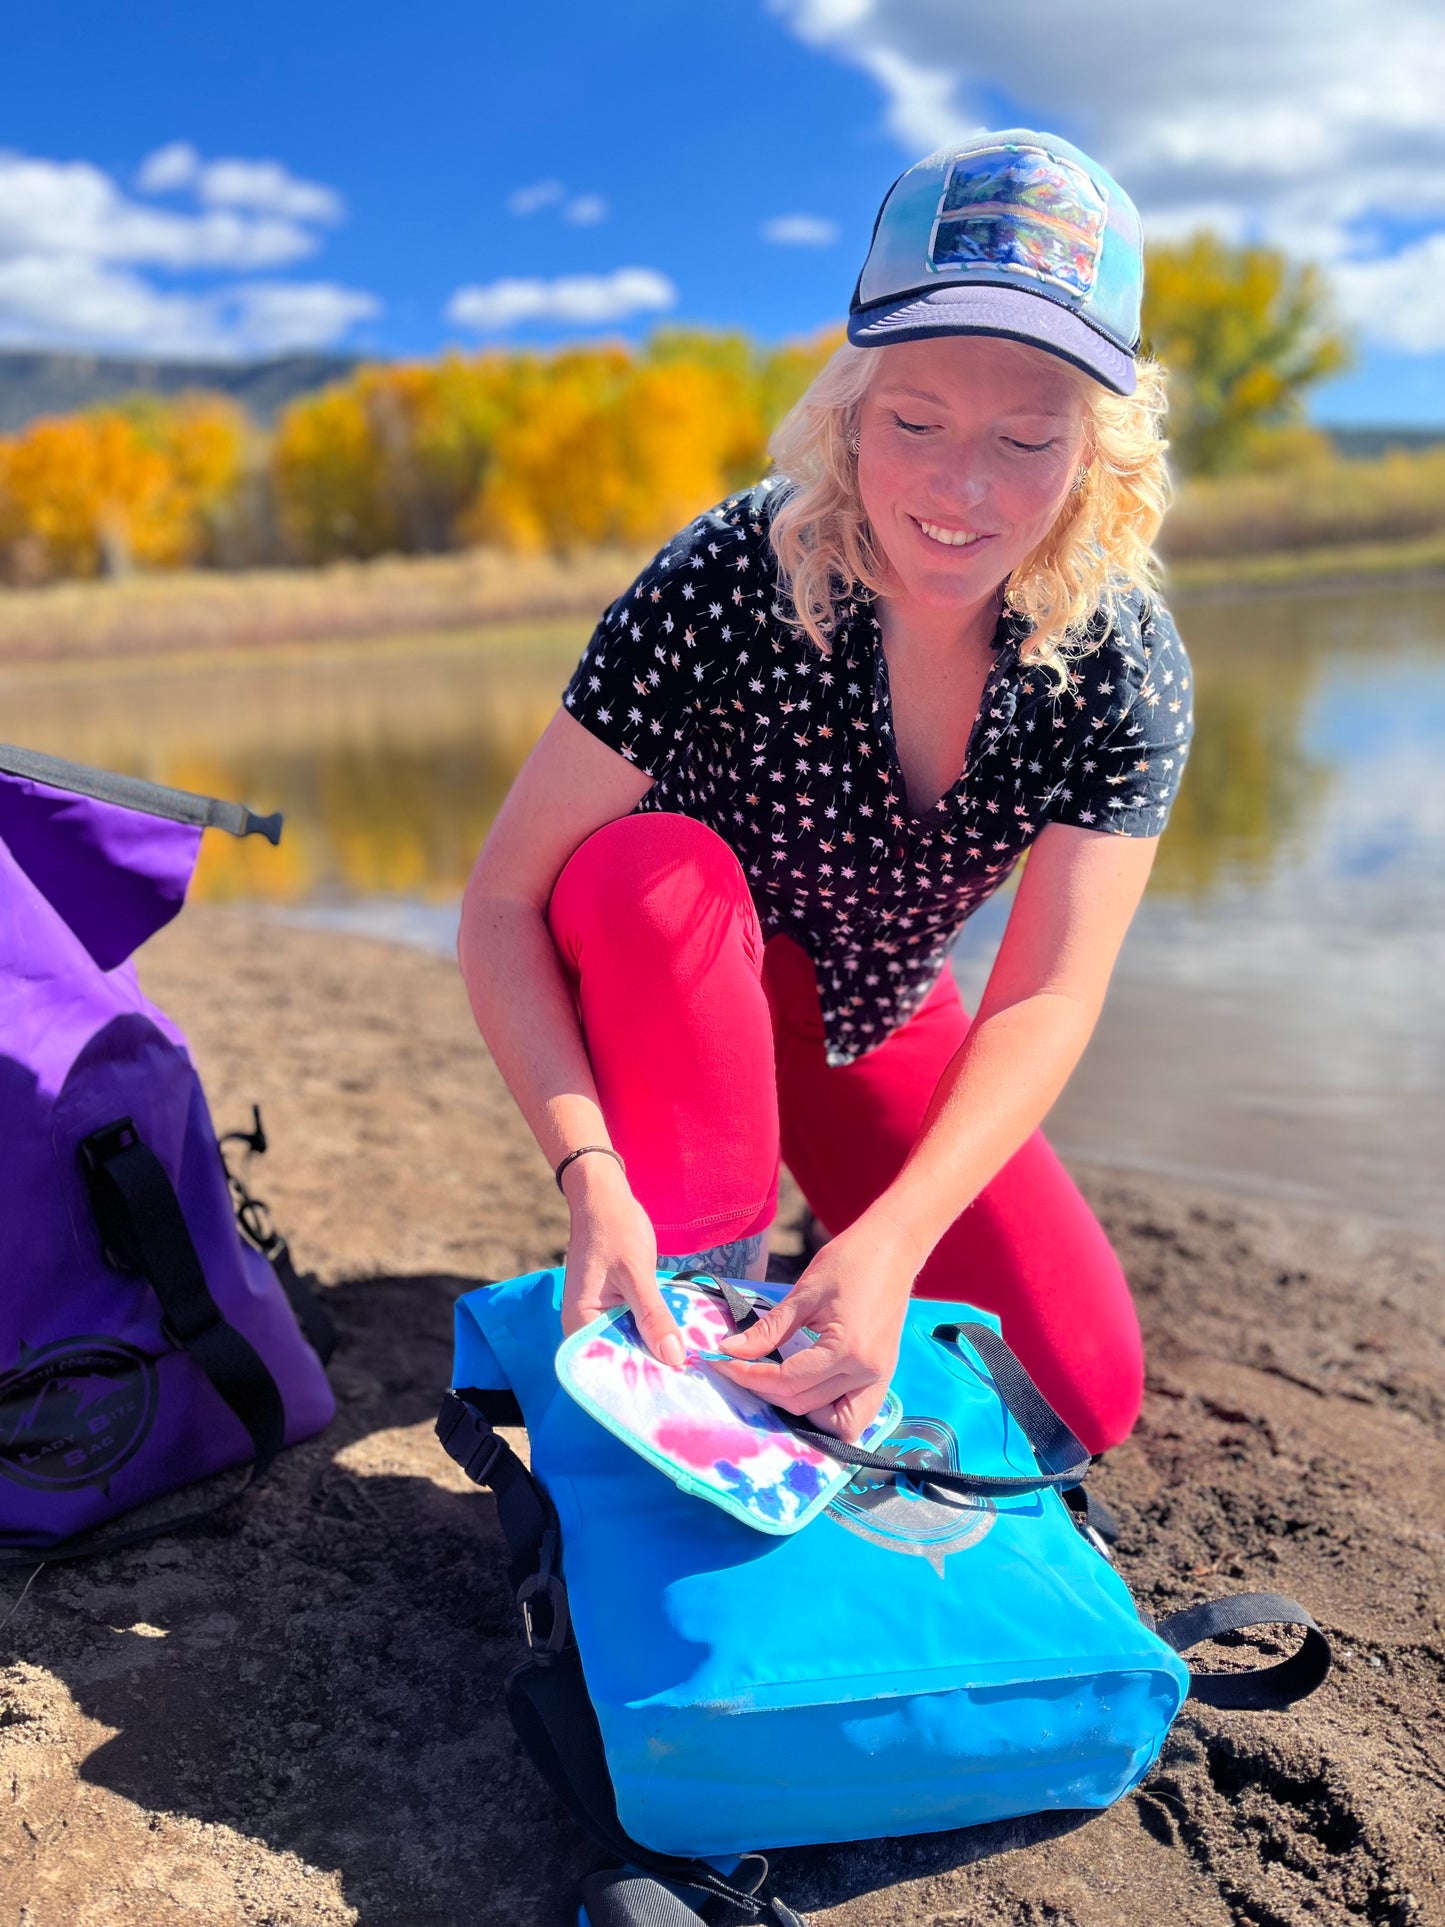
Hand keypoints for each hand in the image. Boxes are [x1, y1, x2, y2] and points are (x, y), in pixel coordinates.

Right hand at [559, 1154, 685, 1367]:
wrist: (606, 1197)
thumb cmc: (615, 1230)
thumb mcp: (637, 1273)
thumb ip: (653, 1316)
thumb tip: (674, 1359)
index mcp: (581, 1322)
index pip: (607, 1368)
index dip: (638, 1383)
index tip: (673, 1394)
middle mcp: (586, 1326)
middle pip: (620, 1360)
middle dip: (652, 1370)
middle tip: (691, 1387)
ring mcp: (601, 1316)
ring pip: (631, 1345)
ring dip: (656, 1352)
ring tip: (692, 1373)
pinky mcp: (616, 1306)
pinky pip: (635, 1328)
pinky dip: (654, 1334)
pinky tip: (681, 1344)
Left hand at [710, 1210, 921, 1440]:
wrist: (893, 1248)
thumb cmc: (849, 1261)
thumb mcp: (804, 1293)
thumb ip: (768, 1330)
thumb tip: (730, 1350)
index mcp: (847, 1349)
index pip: (787, 1381)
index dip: (748, 1375)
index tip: (721, 1362)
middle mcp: (867, 1373)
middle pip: (804, 1404)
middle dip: (765, 1390)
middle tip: (739, 1368)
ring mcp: (880, 1378)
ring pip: (835, 1423)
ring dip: (801, 1413)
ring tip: (776, 1385)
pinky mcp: (884, 1376)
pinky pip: (857, 1414)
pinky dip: (831, 1414)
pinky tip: (808, 1392)